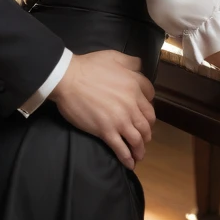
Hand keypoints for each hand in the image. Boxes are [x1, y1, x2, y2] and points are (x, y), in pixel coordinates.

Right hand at [50, 50, 155, 168]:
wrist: (68, 78)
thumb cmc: (89, 66)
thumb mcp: (114, 56)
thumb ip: (131, 62)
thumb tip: (141, 66)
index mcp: (134, 85)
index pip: (150, 100)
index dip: (148, 108)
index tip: (144, 114)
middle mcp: (132, 104)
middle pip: (147, 122)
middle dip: (147, 131)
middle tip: (143, 136)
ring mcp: (120, 120)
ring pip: (137, 138)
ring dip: (140, 148)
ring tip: (139, 154)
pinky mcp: (107, 131)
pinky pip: (122, 148)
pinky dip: (127, 158)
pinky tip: (129, 163)